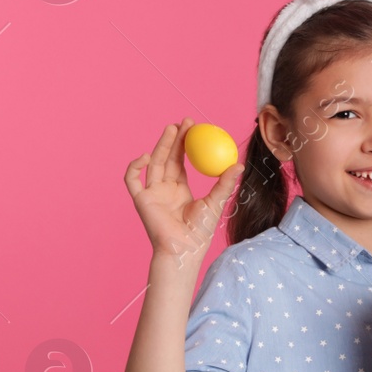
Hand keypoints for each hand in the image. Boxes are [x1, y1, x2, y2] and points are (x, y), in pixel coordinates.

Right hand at [124, 118, 243, 264]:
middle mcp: (164, 189)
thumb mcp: (215, 203)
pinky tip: (146, 156)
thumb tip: (239, 164)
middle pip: (166, 157)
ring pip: (153, 163)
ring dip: (161, 144)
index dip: (185, 144)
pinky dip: (134, 166)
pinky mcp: (141, 200)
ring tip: (172, 128)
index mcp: (179, 189)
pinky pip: (132, 180)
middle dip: (174, 138)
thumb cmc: (200, 232)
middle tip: (184, 122)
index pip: (180, 161)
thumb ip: (225, 183)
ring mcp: (151, 193)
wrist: (184, 249)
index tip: (194, 128)